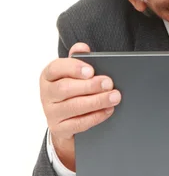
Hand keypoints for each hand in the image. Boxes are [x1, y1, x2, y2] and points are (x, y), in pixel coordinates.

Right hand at [40, 42, 120, 170]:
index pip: (56, 68)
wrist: (64, 117)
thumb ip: (78, 58)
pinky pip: (78, 124)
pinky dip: (95, 117)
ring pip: (73, 107)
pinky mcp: (59, 128)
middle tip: (109, 83)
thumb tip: (83, 47)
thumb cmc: (72, 88)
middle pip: (65, 89)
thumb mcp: (73, 72)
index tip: (91, 70)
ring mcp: (51, 112)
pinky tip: (108, 110)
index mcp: (48, 75)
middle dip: (90, 86)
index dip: (73, 68)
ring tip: (114, 97)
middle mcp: (46, 93)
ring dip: (96, 101)